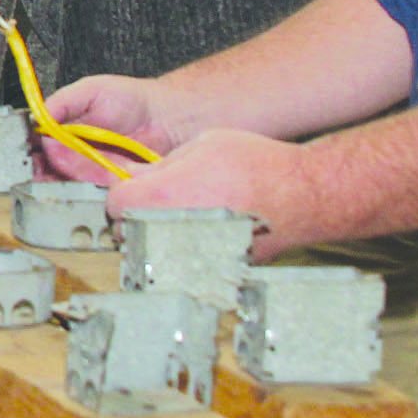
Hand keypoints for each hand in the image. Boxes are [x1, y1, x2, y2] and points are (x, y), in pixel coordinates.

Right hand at [39, 73, 215, 174]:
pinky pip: (87, 191)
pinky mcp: (106, 186)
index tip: (23, 150)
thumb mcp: (90, 90)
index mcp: (64, 130)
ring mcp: (89, 171)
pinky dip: (78, 187)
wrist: (167, 118)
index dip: (27, 148)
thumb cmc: (133, 100)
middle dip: (36, 168)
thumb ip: (63, 101)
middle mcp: (73, 153)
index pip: (37, 144)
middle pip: (44, 167)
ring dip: (54, 179)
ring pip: (62, 181)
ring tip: (53, 169)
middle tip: (33, 164)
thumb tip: (37, 117)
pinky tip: (75, 180)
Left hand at [108, 130, 325, 259]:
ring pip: (154, 253)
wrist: (304, 196)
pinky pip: (183, 264)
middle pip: (128, 233)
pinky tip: (206, 233)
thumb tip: (133, 176)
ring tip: (185, 218)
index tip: (134, 187)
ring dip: (158, 237)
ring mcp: (191, 257)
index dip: (122, 192)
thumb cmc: (258, 166)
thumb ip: (161, 165)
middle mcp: (171, 232)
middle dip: (135, 217)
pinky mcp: (211, 272)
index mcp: (162, 196)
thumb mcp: (202, 146)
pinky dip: (186, 252)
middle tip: (158, 203)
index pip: (113, 203)